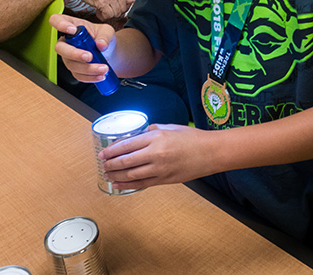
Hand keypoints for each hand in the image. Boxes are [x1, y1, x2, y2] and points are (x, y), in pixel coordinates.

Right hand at [50, 14, 115, 82]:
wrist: (109, 52)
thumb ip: (105, 36)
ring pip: (71, 64)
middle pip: (60, 48)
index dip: (60, 24)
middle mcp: (66, 41)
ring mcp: (68, 56)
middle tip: (89, 57)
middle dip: (74, 54)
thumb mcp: (107, 31)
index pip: (56, 20)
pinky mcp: (74, 69)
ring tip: (104, 68)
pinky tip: (101, 75)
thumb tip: (101, 45)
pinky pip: (78, 75)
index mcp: (72, 25)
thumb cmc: (103, 37)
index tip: (72, 30)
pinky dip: (90, 77)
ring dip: (88, 68)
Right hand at [75, 0, 135, 20]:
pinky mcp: (102, 2)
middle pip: (123, 9)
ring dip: (109, 15)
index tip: (118, 8)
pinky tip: (98, 12)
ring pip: (116, 13)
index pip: (130, 1)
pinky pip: (108, 15)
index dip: (125, 7)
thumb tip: (120, 1)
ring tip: (102, 10)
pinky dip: (103, 16)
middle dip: (116, 12)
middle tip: (108, 10)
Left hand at [100, 124, 216, 190]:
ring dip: (116, 176)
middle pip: (125, 161)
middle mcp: (156, 153)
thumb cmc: (193, 138)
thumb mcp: (170, 127)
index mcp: (156, 137)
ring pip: (131, 175)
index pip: (127, 145)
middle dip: (110, 164)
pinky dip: (127, 186)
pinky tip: (118, 185)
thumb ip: (152, 130)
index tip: (103, 152)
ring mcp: (159, 169)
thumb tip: (139, 135)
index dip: (112, 150)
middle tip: (102, 164)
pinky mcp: (164, 180)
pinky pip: (141, 184)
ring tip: (107, 175)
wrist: (210, 152)